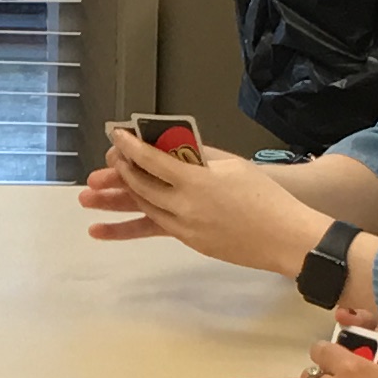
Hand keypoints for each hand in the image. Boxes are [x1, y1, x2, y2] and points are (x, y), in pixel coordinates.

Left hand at [91, 130, 332, 273]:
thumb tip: (177, 147)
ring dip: (117, 201)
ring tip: (93, 196)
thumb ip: (201, 155)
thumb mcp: (233, 165)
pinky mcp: (190, 242)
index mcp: (195, 180)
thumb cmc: (265, 196)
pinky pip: (156, 228)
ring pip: (143, 209)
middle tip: (107, 162)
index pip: (152, 159)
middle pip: (140, 186)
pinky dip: (134, 223)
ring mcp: (185, 227)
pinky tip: (113, 224)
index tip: (116, 135)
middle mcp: (184, 205)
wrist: (284, 237)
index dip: (130, 146)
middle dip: (120, 172)